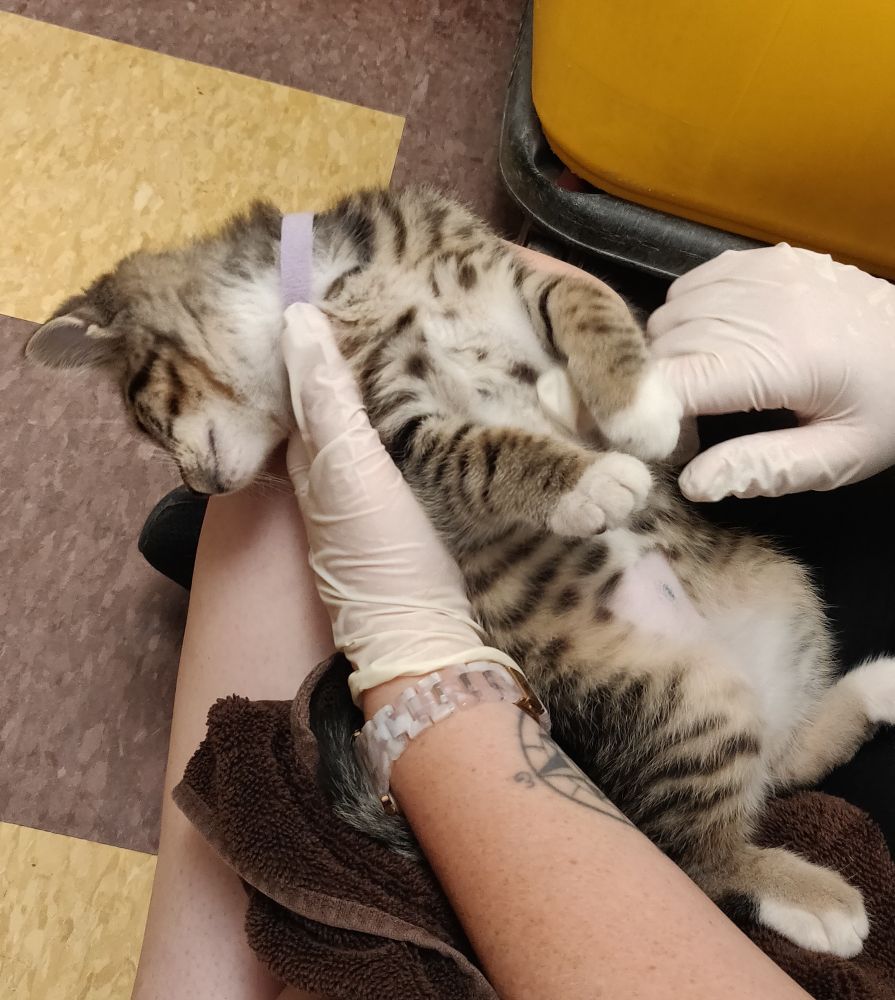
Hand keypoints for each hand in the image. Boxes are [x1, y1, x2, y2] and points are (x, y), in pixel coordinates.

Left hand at [281, 303, 516, 705]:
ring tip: (421, 321)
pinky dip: (414, 407)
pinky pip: (405, 438)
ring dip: (389, 374)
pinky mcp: (406, 503)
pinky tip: (440, 389)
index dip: (318, 329)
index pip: (303, 375)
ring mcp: (369, 488)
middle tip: (394, 286)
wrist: (424, 636)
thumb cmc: (381, 551)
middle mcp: (330, 468)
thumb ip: (327, 401)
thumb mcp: (351, 470)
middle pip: (338, 393)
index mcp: (308, 454)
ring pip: (373, 414)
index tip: (346, 274)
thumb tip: (296, 318)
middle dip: (358, 345)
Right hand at [648, 244, 894, 500]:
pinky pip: (687, 287)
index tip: (659, 443)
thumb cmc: (884, 408)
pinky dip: (684, 318)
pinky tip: (714, 342)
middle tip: (691, 423)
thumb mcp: (836, 458)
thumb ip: (763, 469)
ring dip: (670, 354)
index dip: (649, 416)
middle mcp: (766, 305)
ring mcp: (762, 273)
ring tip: (706, 383)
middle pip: (665, 349)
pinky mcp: (762, 258)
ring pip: (668, 316)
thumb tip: (691, 482)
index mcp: (785, 359)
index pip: (677, 379)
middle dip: (661, 390)